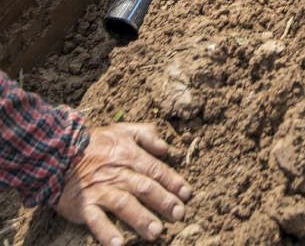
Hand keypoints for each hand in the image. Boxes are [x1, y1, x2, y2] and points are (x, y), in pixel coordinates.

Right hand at [55, 123, 191, 245]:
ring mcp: (101, 190)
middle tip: (178, 215)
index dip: (173, 182)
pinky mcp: (84, 205)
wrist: (58, 152)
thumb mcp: (122, 129)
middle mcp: (118, 173)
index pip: (156, 169)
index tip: (187, 194)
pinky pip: (96, 220)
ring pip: (124, 204)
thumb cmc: (94, 143)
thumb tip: (166, 147)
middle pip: (145, 188)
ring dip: (141, 219)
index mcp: (129, 155)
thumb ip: (146, 134)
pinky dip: (107, 232)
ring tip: (156, 232)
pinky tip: (118, 245)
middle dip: (163, 201)